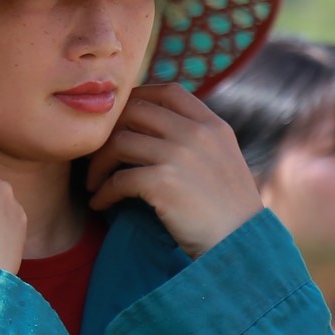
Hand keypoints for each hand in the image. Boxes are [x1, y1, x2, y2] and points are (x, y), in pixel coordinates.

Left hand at [87, 85, 264, 258]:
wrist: (240, 244)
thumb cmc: (225, 207)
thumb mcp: (221, 159)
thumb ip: (193, 137)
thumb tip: (148, 121)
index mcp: (212, 126)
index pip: (168, 91)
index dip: (136, 97)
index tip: (116, 119)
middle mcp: (197, 134)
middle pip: (134, 111)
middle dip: (107, 132)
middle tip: (95, 154)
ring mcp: (180, 156)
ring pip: (118, 143)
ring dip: (97, 164)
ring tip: (94, 183)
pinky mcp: (163, 182)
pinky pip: (117, 179)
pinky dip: (102, 193)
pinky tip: (100, 203)